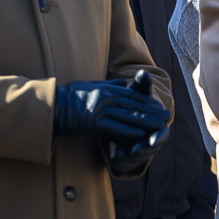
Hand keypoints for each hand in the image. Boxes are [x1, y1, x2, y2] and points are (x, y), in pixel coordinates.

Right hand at [56, 79, 170, 141]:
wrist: (53, 106)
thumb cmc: (70, 97)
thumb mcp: (92, 86)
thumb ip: (108, 86)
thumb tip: (121, 84)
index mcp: (106, 88)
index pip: (132, 95)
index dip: (147, 101)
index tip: (159, 106)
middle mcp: (105, 96)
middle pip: (133, 104)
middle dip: (151, 111)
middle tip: (166, 117)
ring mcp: (99, 108)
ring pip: (127, 115)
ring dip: (144, 121)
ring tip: (158, 127)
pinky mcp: (92, 121)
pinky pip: (113, 126)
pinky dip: (127, 130)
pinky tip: (139, 135)